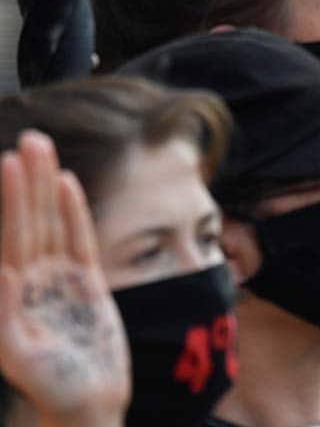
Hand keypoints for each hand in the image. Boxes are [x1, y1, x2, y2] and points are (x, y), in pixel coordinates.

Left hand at [0, 132, 129, 426]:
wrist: (90, 405)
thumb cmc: (53, 389)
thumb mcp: (19, 355)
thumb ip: (4, 312)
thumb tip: (2, 271)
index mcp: (9, 295)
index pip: (8, 238)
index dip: (8, 201)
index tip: (7, 163)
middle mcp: (30, 281)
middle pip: (28, 221)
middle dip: (27, 181)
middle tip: (31, 140)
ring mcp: (58, 281)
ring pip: (52, 224)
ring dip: (47, 187)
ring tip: (45, 149)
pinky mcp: (87, 285)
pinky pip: (79, 241)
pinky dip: (75, 213)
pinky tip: (68, 185)